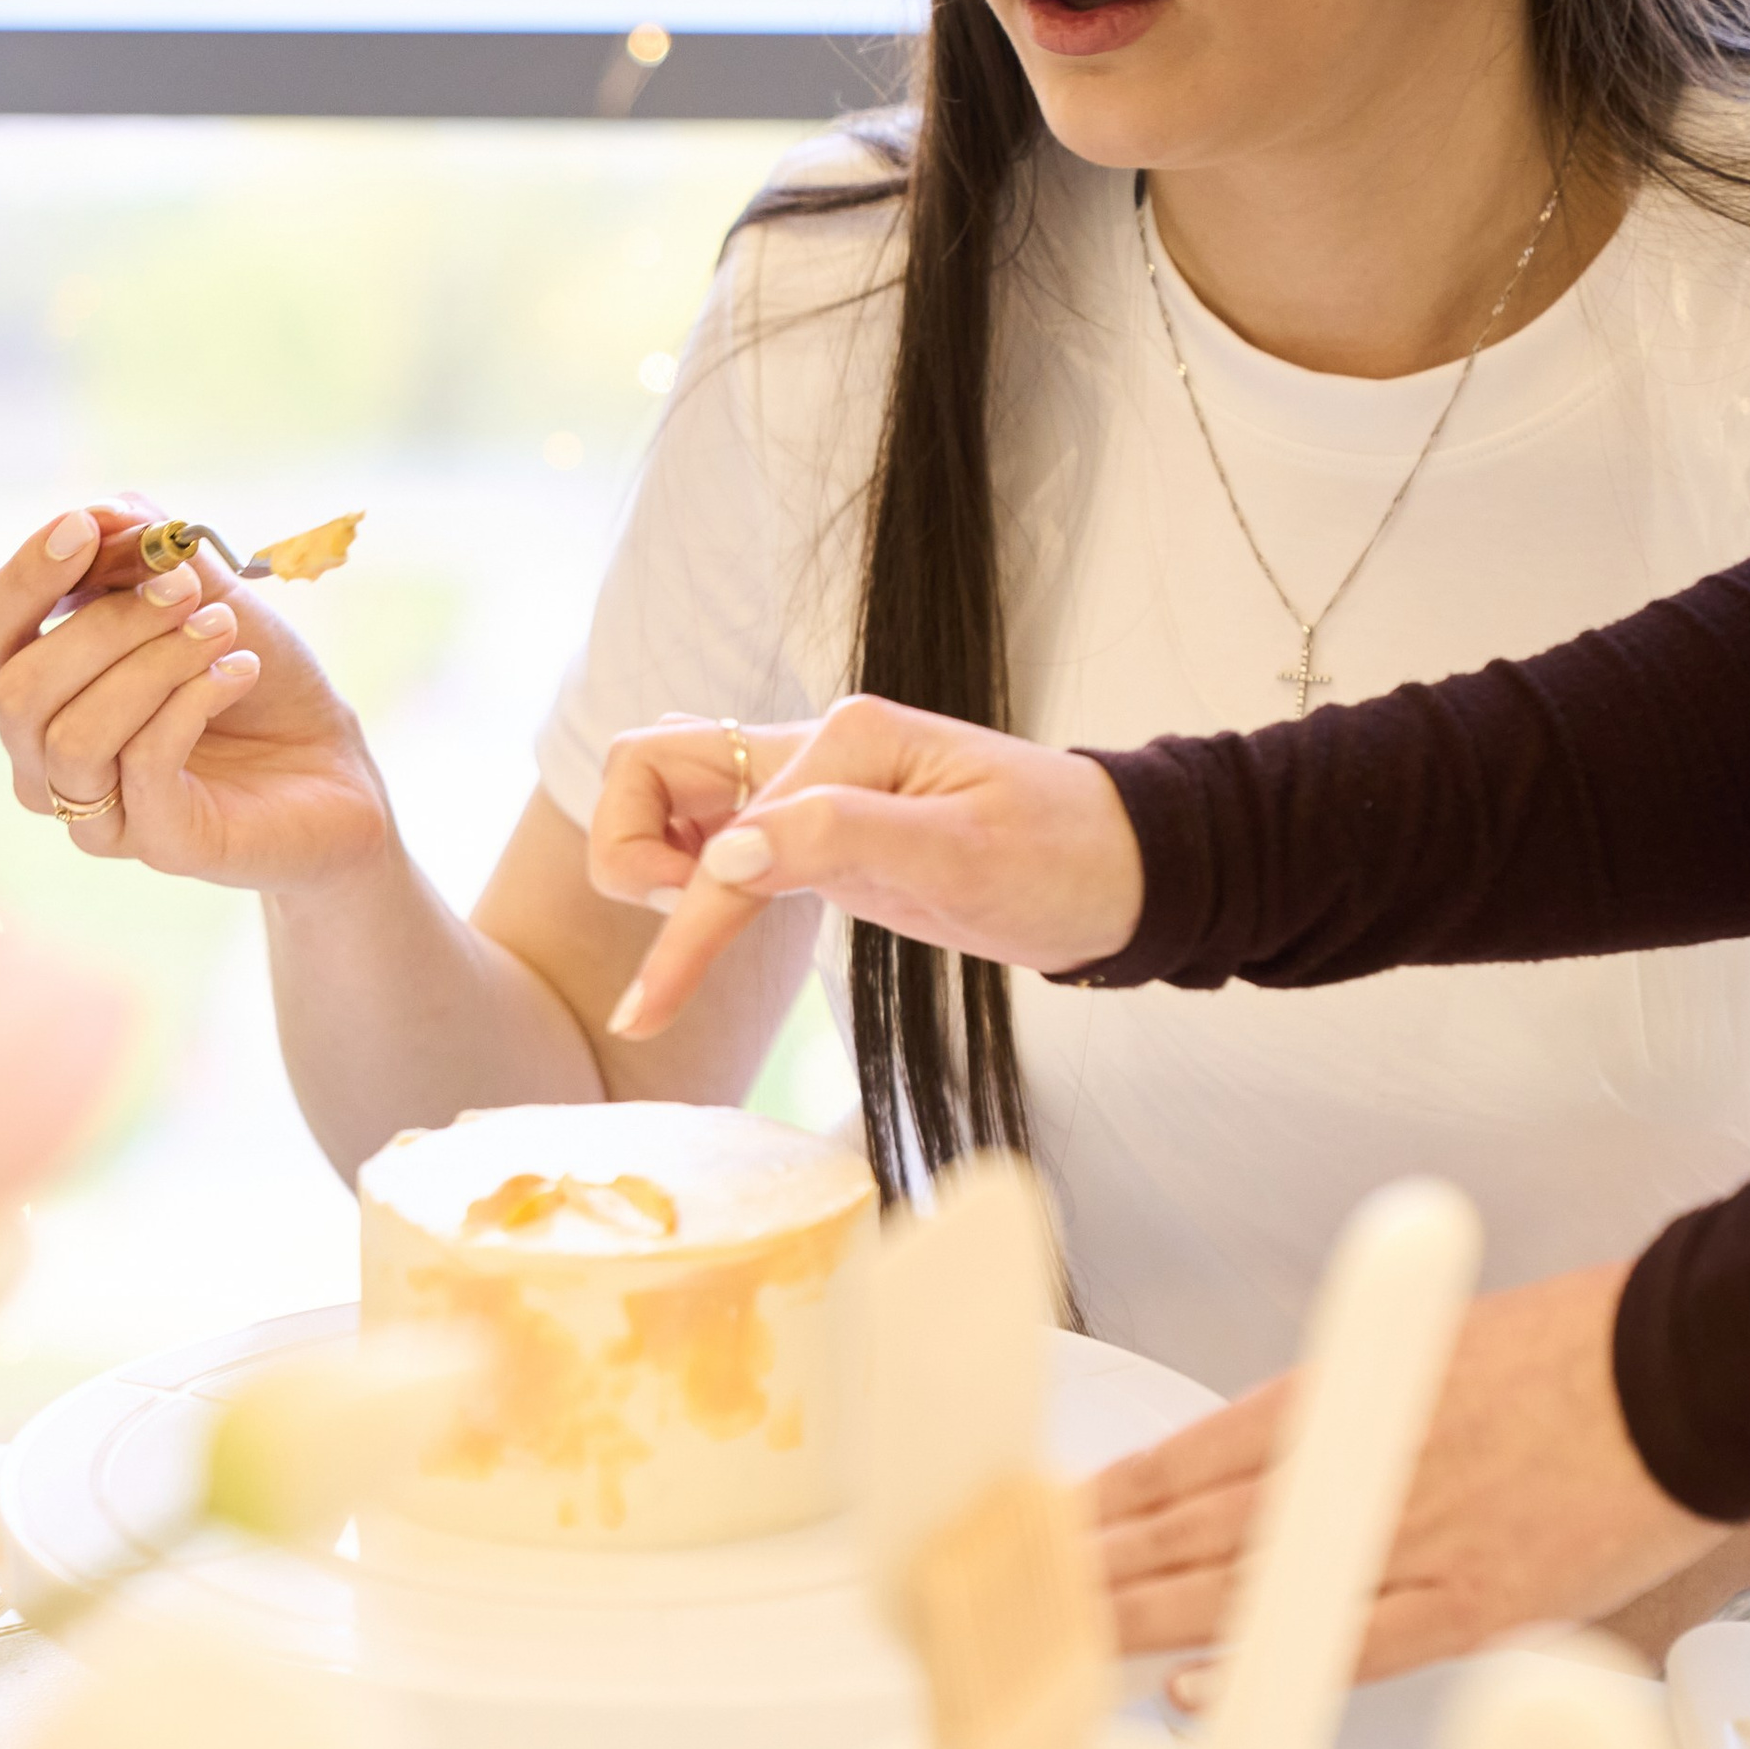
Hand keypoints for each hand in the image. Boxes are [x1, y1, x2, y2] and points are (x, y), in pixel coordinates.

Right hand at [0, 499, 391, 889]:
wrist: (332, 764)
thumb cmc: (251, 675)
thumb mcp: (202, 591)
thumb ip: (144, 549)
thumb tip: (102, 513)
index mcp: (39, 686)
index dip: (26, 576)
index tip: (88, 528)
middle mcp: (44, 756)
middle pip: (17, 688)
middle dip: (105, 624)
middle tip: (187, 589)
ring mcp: (94, 809)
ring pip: (73, 736)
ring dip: (152, 665)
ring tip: (222, 630)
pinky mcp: (155, 842)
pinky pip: (142, 765)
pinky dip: (191, 702)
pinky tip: (239, 672)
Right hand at [590, 698, 1144, 1038]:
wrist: (1121, 876)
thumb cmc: (1060, 858)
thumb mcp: (958, 855)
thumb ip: (839, 840)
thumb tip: (723, 855)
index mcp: (840, 739)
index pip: (715, 834)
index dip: (683, 924)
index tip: (648, 1009)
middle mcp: (811, 752)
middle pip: (650, 765)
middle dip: (627, 846)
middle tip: (679, 925)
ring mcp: (809, 794)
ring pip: (672, 799)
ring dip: (648, 861)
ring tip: (688, 938)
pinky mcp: (819, 838)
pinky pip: (716, 841)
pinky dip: (687, 885)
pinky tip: (697, 941)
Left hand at [1093, 1263, 1718, 1683]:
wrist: (1683, 1375)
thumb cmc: (1573, 1354)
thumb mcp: (1424, 1356)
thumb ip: (1339, 1420)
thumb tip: (1268, 1463)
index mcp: (1339, 1402)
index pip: (1184, 1460)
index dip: (1106, 1502)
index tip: (1049, 1528)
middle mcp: (1355, 1471)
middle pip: (1189, 1529)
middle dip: (1096, 1567)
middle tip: (1018, 1597)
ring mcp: (1405, 1544)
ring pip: (1242, 1588)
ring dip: (1144, 1617)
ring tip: (1066, 1640)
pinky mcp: (1466, 1605)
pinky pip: (1345, 1649)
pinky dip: (1264, 1670)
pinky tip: (1192, 1687)